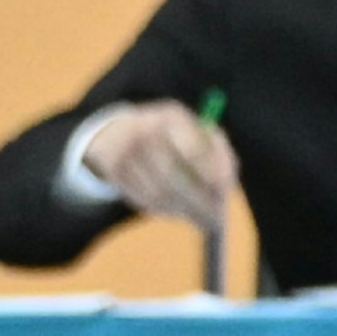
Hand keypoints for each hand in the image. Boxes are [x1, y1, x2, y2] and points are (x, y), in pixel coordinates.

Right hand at [78, 100, 237, 227]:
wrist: (117, 130)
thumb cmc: (172, 135)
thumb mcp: (195, 131)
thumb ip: (218, 153)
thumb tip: (225, 187)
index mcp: (172, 117)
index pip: (193, 150)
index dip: (210, 173)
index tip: (223, 192)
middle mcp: (145, 131)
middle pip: (173, 175)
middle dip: (197, 200)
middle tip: (214, 218)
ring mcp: (124, 150)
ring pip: (158, 192)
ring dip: (181, 209)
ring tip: (197, 217)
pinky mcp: (111, 170)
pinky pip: (142, 198)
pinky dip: (163, 209)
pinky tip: (176, 212)